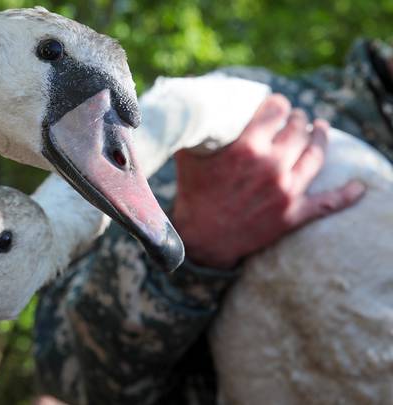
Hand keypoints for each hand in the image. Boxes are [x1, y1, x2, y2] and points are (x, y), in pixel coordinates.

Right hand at [172, 94, 365, 268]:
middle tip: (296, 117)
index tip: (276, 103)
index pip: (276, 110)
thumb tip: (192, 106)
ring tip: (320, 128)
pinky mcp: (292, 213)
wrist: (200, 240)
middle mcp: (271, 165)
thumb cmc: (192, 194)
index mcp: (247, 147)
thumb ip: (196, 130)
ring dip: (321, 136)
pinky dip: (346, 195)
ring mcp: (286, 190)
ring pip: (316, 154)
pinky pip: (328, 203)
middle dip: (298, 118)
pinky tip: (359, 186)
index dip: (277, 103)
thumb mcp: (188, 155)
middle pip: (298, 128)